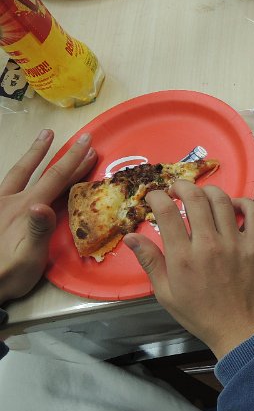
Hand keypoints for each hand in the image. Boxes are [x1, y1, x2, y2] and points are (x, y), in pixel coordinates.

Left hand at [0, 130, 96, 304]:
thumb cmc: (9, 274)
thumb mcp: (29, 257)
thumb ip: (37, 231)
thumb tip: (43, 206)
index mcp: (27, 208)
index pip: (55, 179)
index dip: (73, 160)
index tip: (88, 144)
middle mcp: (12, 200)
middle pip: (41, 171)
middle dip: (62, 153)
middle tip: (79, 137)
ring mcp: (1, 204)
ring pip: (19, 172)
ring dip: (35, 153)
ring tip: (45, 135)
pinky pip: (8, 184)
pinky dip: (20, 171)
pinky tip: (21, 172)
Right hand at [124, 181, 253, 358]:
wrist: (240, 329)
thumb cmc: (200, 314)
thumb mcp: (166, 294)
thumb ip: (150, 262)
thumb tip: (131, 236)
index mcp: (182, 257)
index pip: (167, 212)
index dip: (158, 197)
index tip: (155, 196)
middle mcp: (208, 244)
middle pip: (195, 199)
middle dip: (182, 186)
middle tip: (177, 188)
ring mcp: (235, 243)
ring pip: (223, 201)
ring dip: (209, 191)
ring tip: (201, 194)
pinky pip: (253, 214)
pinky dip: (243, 202)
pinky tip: (233, 204)